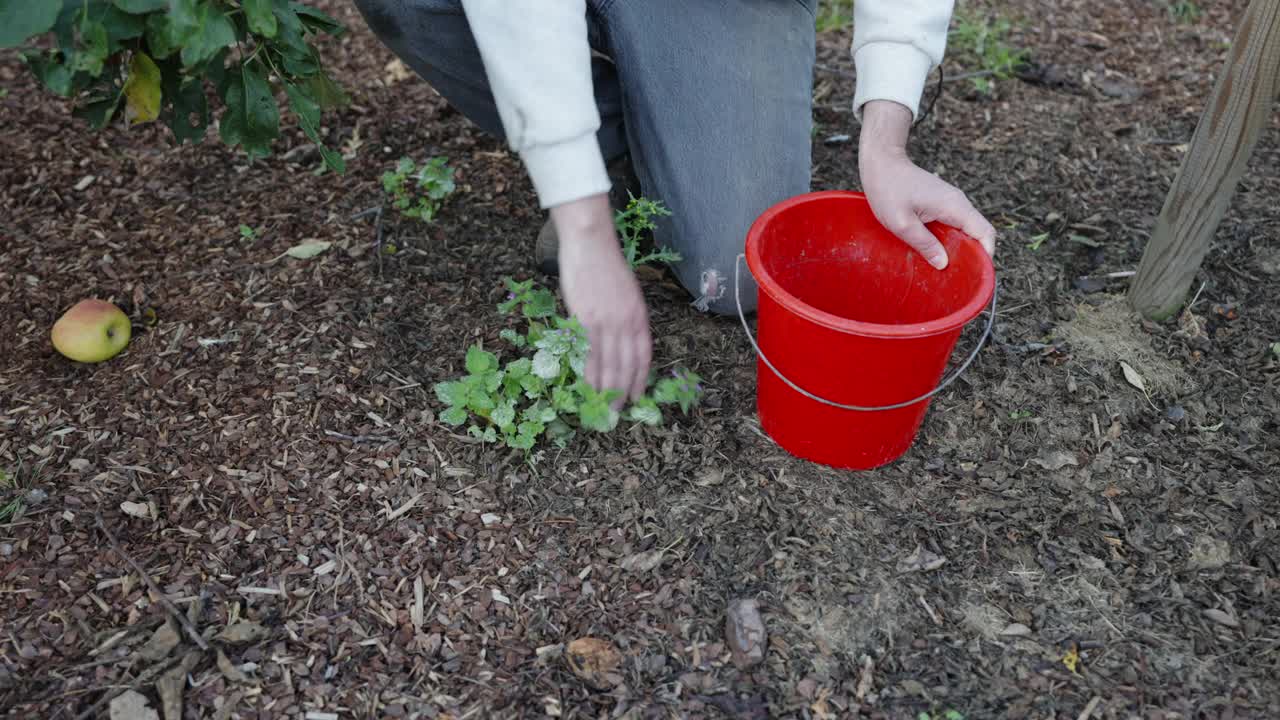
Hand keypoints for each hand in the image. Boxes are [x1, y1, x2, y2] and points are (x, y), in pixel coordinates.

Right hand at [552, 193, 652, 406]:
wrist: (590, 244)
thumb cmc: (605, 265)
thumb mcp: (627, 293)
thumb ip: (626, 316)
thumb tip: (620, 341)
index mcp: (639, 315)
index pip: (643, 355)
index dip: (640, 379)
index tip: (637, 396)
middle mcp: (627, 322)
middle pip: (627, 365)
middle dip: (623, 390)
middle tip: (618, 410)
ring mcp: (607, 322)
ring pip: (609, 364)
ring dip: (607, 388)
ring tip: (603, 405)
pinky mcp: (586, 320)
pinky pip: (590, 353)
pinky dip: (590, 372)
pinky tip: (588, 386)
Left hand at [858, 100, 995, 268]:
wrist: (882, 164)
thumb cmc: (888, 189)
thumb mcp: (902, 223)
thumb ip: (924, 244)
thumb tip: (944, 264)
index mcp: (954, 206)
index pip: (986, 232)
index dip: (986, 255)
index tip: (976, 274)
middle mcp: (958, 203)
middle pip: (978, 234)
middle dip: (973, 256)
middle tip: (958, 278)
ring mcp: (951, 203)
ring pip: (966, 231)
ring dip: (960, 250)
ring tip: (947, 270)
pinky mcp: (942, 204)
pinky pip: (953, 226)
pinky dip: (949, 241)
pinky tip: (936, 253)